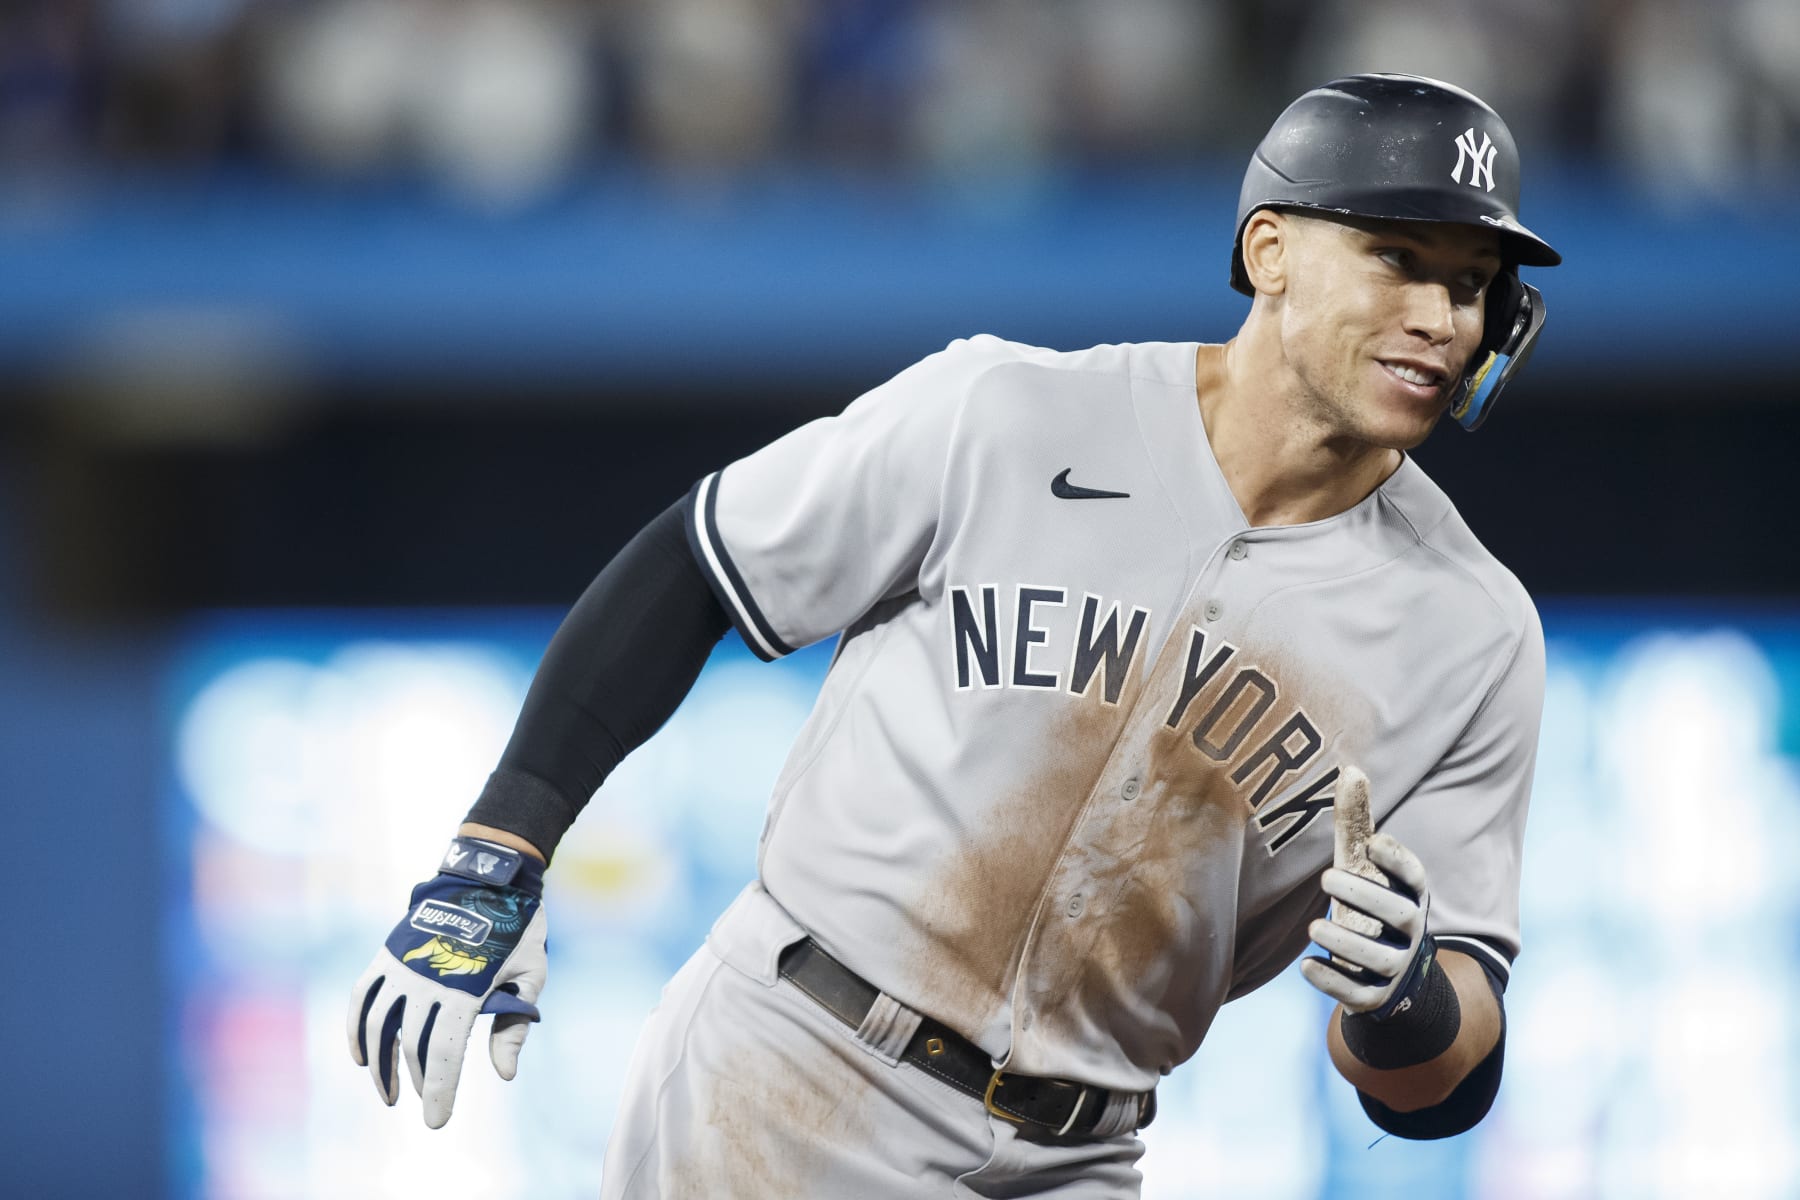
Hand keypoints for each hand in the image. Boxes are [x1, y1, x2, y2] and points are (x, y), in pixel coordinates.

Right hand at [347, 838, 548, 1127]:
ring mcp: (403, 965)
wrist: (487, 876)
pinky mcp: (388, 954)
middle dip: (417, 1084)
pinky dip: (356, 1028)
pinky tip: (361, 1055)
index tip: (435, 1121)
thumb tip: (503, 1075)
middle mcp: (427, 979)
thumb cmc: (517, 929)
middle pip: (412, 1045)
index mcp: (466, 988)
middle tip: (425, 1106)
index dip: (439, 1091)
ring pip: (379, 1027)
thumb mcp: (531, 975)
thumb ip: (514, 1026)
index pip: (445, 1054)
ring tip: (389, 1092)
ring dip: (380, 1065)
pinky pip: (362, 997)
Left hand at [1301, 831, 1433, 1018]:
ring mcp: (1396, 968)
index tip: (1373, 843)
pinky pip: (1359, 994)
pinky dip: (1333, 982)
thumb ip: (1356, 825)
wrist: (1389, 976)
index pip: (1415, 877)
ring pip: (1381, 959)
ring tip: (1313, 927)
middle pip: (1400, 915)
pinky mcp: (1375, 997)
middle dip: (1365, 897)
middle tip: (1325, 878)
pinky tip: (1305, 966)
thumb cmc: (1370, 904)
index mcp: (1410, 896)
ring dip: (1347, 942)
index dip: (1398, 860)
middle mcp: (1410, 933)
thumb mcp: (1362, 868)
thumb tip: (1350, 769)